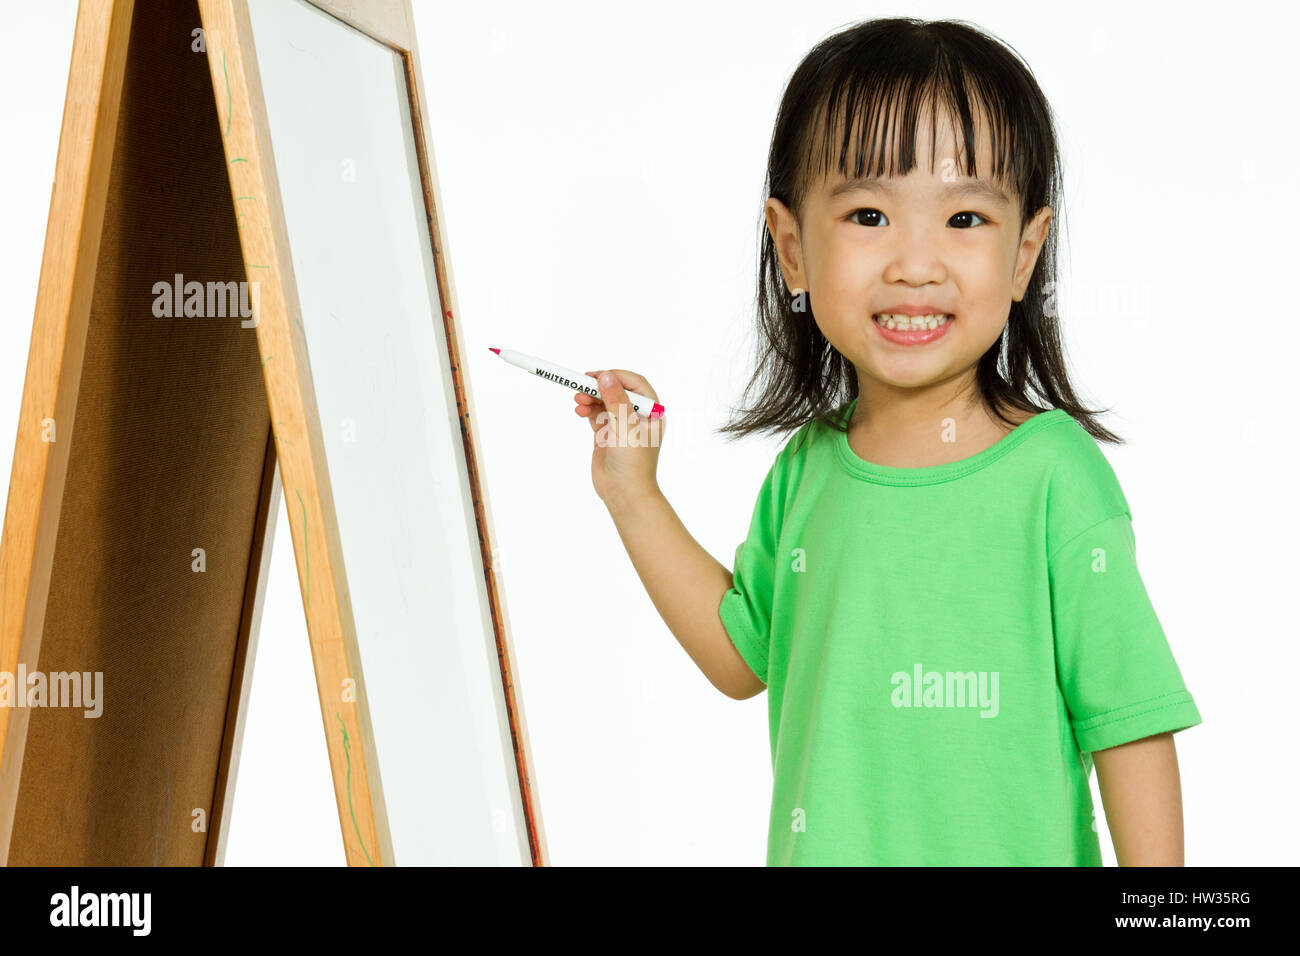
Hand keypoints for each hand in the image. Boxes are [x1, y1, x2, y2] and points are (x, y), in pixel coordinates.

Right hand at [574, 368, 663, 504]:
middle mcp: (638, 416)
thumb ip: (616, 400)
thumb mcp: (626, 427)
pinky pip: (596, 414)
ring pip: (604, 402)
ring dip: (590, 398)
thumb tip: (606, 376)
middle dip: (599, 387)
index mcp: (652, 413)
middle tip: (582, 385)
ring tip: (578, 401)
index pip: (636, 385)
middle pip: (617, 391)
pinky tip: (579, 410)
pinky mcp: (607, 434)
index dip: (617, 376)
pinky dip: (587, 410)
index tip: (598, 376)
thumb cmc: (633, 464)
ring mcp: (622, 425)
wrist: (624, 493)